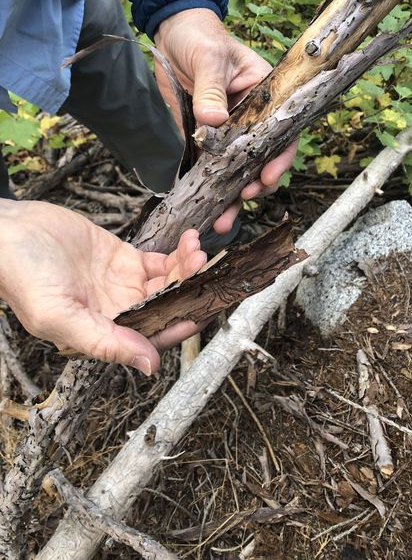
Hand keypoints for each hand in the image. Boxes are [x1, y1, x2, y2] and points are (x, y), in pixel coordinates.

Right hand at [0, 200, 206, 374]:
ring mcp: (123, 284)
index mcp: (104, 333)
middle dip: (190, 291)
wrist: (9, 233)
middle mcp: (119, 311)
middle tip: (205, 270)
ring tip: (198, 250)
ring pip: (168, 283)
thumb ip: (104, 342)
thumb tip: (149, 366)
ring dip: (187, 269)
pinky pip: (159, 260)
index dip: (179, 326)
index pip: (153, 338)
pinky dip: (177, 253)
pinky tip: (188, 241)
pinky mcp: (123, 257)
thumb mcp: (59, 316)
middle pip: (168, 308)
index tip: (201, 310)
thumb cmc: (23, 277)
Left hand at [155, 9, 297, 233]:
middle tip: (243, 199)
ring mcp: (225, 134)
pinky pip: (205, 168)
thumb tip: (213, 122)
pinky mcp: (201, 139)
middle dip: (254, 186)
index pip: (281, 134)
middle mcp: (249, 122)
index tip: (266, 177)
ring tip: (221, 220)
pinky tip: (200, 207)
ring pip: (233, 172)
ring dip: (229, 197)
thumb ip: (211, 91)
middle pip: (259, 161)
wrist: (172, 31)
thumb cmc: (201, 37)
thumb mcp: (210, 59)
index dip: (279, 159)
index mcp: (264, 100)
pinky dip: (204, 189)